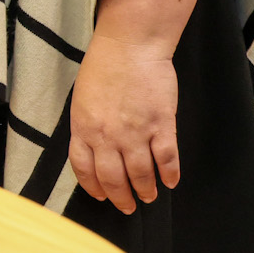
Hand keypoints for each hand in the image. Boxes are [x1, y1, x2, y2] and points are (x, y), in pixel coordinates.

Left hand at [68, 32, 178, 213]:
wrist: (129, 45)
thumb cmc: (104, 67)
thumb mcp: (83, 99)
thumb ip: (88, 126)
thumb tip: (94, 150)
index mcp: (83, 127)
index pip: (84, 169)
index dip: (94, 187)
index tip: (101, 196)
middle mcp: (107, 135)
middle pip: (112, 179)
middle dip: (121, 198)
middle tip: (128, 206)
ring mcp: (135, 132)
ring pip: (140, 174)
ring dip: (146, 190)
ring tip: (149, 196)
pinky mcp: (161, 125)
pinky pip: (166, 159)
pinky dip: (169, 174)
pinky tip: (170, 181)